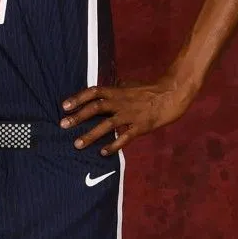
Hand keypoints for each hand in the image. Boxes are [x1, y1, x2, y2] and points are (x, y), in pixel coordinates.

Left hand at [60, 79, 195, 154]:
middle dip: (78, 117)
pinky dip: (113, 145)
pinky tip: (103, 153)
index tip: (64, 106)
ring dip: (90, 134)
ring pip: (107, 124)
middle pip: (96, 108)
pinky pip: (125, 137)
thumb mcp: (130, 85)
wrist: (174, 93)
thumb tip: (100, 93)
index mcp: (117, 91)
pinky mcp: (141, 126)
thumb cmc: (151, 89)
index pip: (94, 92)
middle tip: (63, 125)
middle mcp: (121, 102)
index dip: (78, 98)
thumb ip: (115, 90)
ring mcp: (131, 114)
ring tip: (77, 144)